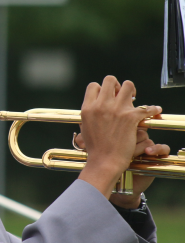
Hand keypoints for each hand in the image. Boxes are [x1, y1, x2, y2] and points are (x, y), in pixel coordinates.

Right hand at [75, 76, 162, 199]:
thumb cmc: (95, 148)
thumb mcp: (85, 127)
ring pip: (128, 86)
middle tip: (122, 95)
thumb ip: (89, 114)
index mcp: (88, 107)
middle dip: (117, 86)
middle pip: (110, 80)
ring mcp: (116, 110)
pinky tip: (156, 110)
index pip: (94, 86)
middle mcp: (101, 105)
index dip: (102, 89)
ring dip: (132, 91)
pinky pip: (146, 107)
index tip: (109, 97)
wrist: (105, 161)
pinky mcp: (130, 118)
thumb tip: (93, 107)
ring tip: (135, 99)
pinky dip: (153, 109)